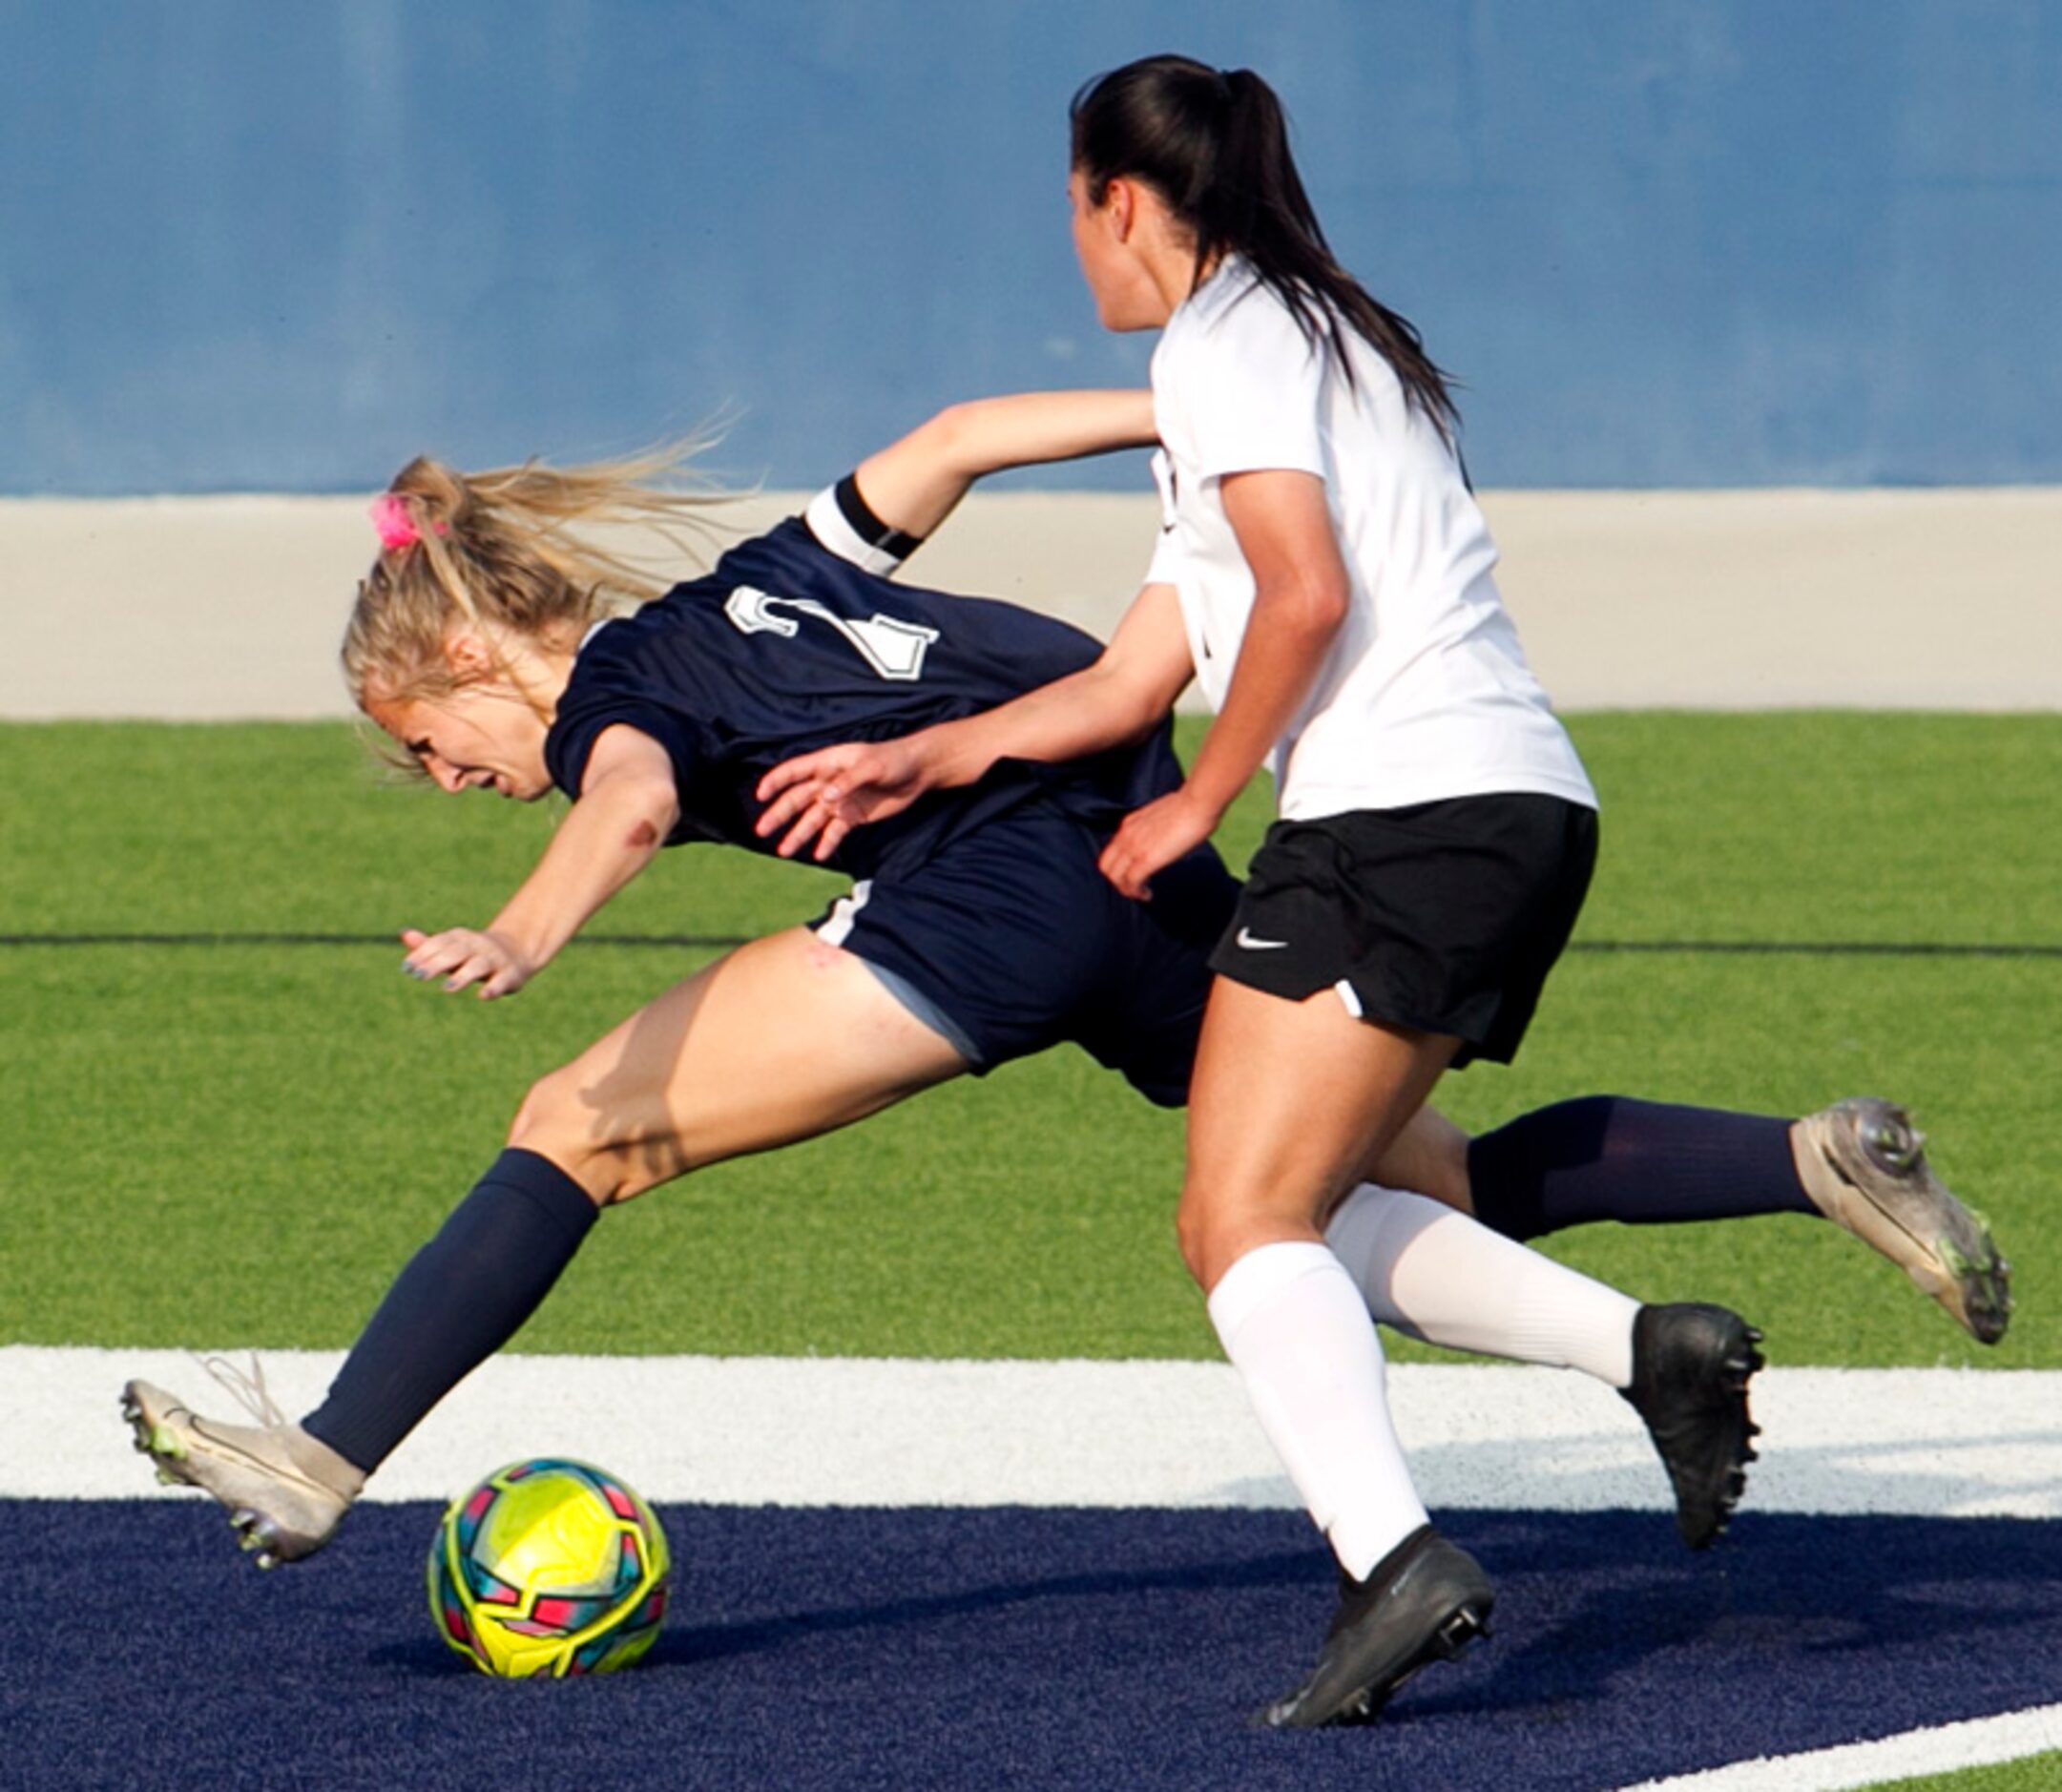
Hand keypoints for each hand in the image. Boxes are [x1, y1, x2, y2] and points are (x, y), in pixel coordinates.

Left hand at [399, 927, 534, 999]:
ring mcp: (495, 960)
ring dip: (462, 976)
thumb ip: (429, 945)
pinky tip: (483, 995)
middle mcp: (478, 946)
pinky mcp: (509, 975)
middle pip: (456, 952)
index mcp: (462, 938)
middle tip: (419, 975)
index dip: (423, 954)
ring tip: (446, 988)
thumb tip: (405, 934)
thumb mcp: (453, 947)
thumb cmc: (475, 953)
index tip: (407, 968)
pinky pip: (501, 981)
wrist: (517, 951)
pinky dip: (493, 988)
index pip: (440, 943)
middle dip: (437, 963)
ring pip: (478, 966)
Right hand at [753, 738, 931, 861]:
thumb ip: (847, 781)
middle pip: (797, 799)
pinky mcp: (853, 816)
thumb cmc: (893, 759)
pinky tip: (818, 854)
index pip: (795, 771)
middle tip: (762, 830)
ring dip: (798, 834)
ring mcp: (839, 801)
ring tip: (784, 851)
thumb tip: (825, 797)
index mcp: (828, 763)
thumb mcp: (872, 766)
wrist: (918, 772)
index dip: (776, 781)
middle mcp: (828, 783)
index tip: (760, 795)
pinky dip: (826, 843)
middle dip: (779, 814)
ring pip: (812, 819)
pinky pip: (835, 831)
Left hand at [1097, 787, 1218, 900]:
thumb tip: (1162, 836)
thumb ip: (1154, 827)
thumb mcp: (1162, 815)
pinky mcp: (1146, 858)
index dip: (1119, 866)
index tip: (1133, 873)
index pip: (1111, 851)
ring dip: (1127, 890)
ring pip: (1115, 877)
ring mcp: (1134, 847)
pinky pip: (1131, 882)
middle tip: (1135, 887)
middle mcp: (1126, 835)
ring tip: (1141, 894)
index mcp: (1130, 823)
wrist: (1197, 802)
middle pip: (1106, 866)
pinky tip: (1148, 894)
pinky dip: (1136, 892)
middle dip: (1118, 881)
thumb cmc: (1189, 806)